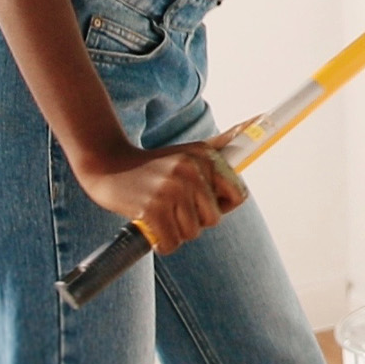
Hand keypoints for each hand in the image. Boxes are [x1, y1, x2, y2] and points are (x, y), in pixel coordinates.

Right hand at [74, 139, 248, 251]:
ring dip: (176, 231)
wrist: (106, 165)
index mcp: (204, 157)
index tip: (202, 200)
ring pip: (192, 233)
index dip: (221, 204)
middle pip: (213, 219)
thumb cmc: (154, 164)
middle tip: (174, 206)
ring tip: (161, 212)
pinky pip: (171, 243)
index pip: (238, 194)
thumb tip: (258, 120)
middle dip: (195, 220)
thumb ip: (223, 142)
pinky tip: (151, 225)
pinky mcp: (151, 209)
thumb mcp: (190, 150)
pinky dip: (162, 242)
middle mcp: (190, 170)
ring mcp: (170, 189)